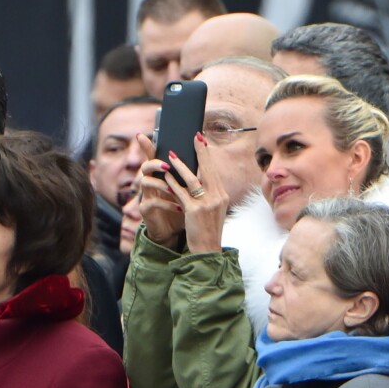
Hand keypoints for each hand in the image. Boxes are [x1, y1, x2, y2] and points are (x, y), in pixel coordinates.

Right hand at [137, 134, 184, 248]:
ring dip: (161, 185)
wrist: (174, 231)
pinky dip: (167, 204)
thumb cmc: (182, 207)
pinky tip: (180, 208)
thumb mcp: (189, 190)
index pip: (152, 156)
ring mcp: (146, 196)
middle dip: (155, 164)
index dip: (146, 146)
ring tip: (174, 190)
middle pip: (145, 167)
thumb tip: (207, 155)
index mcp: (160, 175)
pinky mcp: (146, 210)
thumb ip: (193, 175)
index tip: (142, 135)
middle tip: (167, 166)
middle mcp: (151, 183)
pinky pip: (153, 203)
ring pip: (146, 183)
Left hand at [165, 133, 228, 253]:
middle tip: (194, 136)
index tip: (202, 141)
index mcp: (222, 196)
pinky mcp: (195, 211)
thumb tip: (196, 177)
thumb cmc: (206, 230)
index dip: (207, 156)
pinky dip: (173, 183)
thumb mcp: (211, 209)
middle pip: (208, 170)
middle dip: (200, 151)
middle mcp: (217, 197)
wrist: (207, 251)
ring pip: (193, 179)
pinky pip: (182, 193)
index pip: (214, 171)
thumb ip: (207, 193)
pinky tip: (166, 176)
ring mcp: (207, 204)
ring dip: (181, 165)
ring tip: (171, 154)